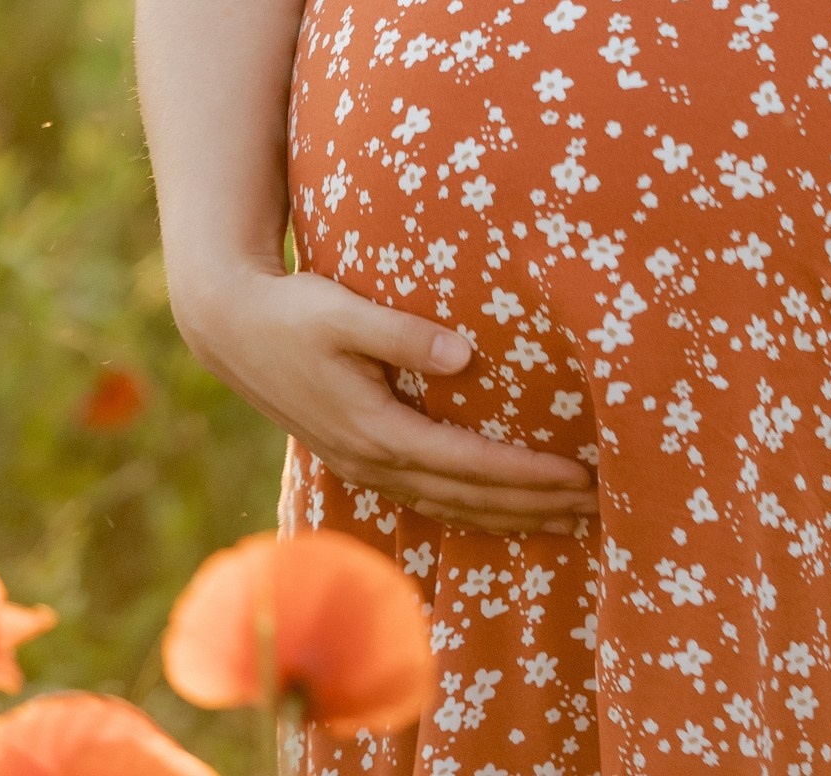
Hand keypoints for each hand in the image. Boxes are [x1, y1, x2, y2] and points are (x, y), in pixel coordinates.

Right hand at [171, 261, 597, 536]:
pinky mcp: (358, 455)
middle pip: (468, 499)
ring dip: (510, 516)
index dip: (526, 475)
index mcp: (375, 430)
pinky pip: (429, 496)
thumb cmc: (293, 311)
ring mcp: (363, 465)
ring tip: (566, 519)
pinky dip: (473, 508)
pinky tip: (501, 508)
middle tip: (598, 508)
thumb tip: (466, 354)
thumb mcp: (343, 311)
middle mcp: (372, 460)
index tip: (578, 476)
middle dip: (534, 506)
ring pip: (451, 507)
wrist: (231, 326)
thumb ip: (402, 332)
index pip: (469, 464)